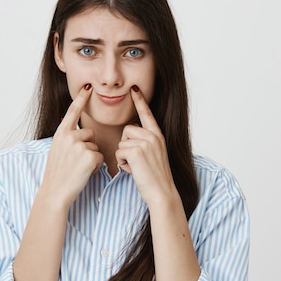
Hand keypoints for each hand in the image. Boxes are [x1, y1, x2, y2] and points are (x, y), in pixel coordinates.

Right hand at [40, 84, 103, 207]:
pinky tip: (84, 172)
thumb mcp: (57, 149)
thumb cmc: (57, 173)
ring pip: (95, 146)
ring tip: (78, 167)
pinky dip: (95, 166)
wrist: (55, 190)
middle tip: (76, 161)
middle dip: (88, 146)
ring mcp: (79, 145)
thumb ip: (66, 136)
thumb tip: (71, 121)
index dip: (81, 98)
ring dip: (91, 157)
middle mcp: (69, 136)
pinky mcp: (90, 155)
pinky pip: (100, 156)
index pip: (73, 111)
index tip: (88, 86)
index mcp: (61, 133)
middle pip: (90, 133)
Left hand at [115, 86, 177, 205]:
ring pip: (122, 142)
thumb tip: (130, 135)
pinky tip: (133, 170)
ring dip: (124, 156)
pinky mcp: (137, 151)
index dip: (140, 101)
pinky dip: (122, 163)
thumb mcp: (154, 154)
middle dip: (126, 145)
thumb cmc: (155, 177)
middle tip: (137, 161)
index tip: (135, 88)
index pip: (147, 114)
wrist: (162, 192)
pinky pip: (119, 152)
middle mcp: (153, 136)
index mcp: (158, 135)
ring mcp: (146, 142)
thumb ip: (145, 142)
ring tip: (136, 167)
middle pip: (127, 130)